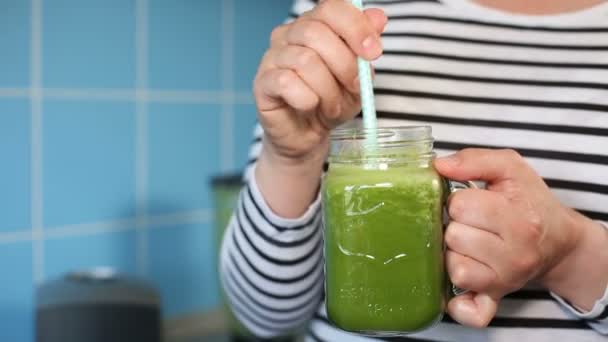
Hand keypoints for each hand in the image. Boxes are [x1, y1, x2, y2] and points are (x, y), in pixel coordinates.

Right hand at [254, 0, 386, 163]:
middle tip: (355, 88)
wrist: (308, 136)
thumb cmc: (330, 103)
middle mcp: (289, 34)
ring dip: (327, 89)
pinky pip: (286, 82)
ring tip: (332, 106)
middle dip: (345, 64)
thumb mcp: (358, 77)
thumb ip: (365, 46)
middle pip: (317, 32)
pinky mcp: (262, 82)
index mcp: (314, 25)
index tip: (374, 52)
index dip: (356, 27)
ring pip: (304, 60)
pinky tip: (309, 106)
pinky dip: (306, 98)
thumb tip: (378, 17)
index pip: (332, 7)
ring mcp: (272, 57)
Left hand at [434, 148, 587, 326]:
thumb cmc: (529, 201)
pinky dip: (457, 302)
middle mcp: (514, 254)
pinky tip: (456, 285)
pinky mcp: (496, 298)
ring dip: (453, 254)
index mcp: (518, 219)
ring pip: (454, 268)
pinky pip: (469, 311)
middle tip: (470, 223)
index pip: (461, 205)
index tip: (470, 201)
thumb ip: (474, 160)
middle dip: (454, 225)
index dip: (459, 199)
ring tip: (467, 244)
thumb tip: (438, 165)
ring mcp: (505, 280)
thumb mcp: (510, 168)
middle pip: (454, 237)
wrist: (557, 240)